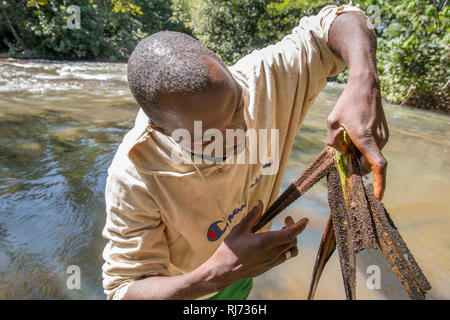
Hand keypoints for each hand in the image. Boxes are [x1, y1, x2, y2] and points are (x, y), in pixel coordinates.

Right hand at [204, 200, 307, 290]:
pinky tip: (276, 243)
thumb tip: (260, 203)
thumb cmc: (229, 250)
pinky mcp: (268, 267)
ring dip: (291, 240)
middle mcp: (271, 253)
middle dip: (294, 229)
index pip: (290, 234)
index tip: (305, 220)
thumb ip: (252, 216)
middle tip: (287, 219)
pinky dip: (286, 248)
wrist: (223, 272)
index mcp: (264, 242)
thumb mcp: (239, 230)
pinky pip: (284, 258)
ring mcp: (271, 262)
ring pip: (291, 251)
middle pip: (293, 241)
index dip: (300, 226)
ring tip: (283, 231)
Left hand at [327, 72, 388, 198]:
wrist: (365, 85)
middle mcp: (379, 139)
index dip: (379, 183)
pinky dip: (362, 146)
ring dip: (357, 153)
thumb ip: (334, 142)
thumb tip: (343, 155)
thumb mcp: (332, 122)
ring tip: (347, 134)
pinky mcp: (384, 133)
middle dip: (355, 163)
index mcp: (365, 138)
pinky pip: (372, 147)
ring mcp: (384, 136)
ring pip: (369, 155)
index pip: (377, 166)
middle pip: (367, 163)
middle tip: (342, 149)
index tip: (379, 196)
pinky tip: (354, 131)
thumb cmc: (347, 103)